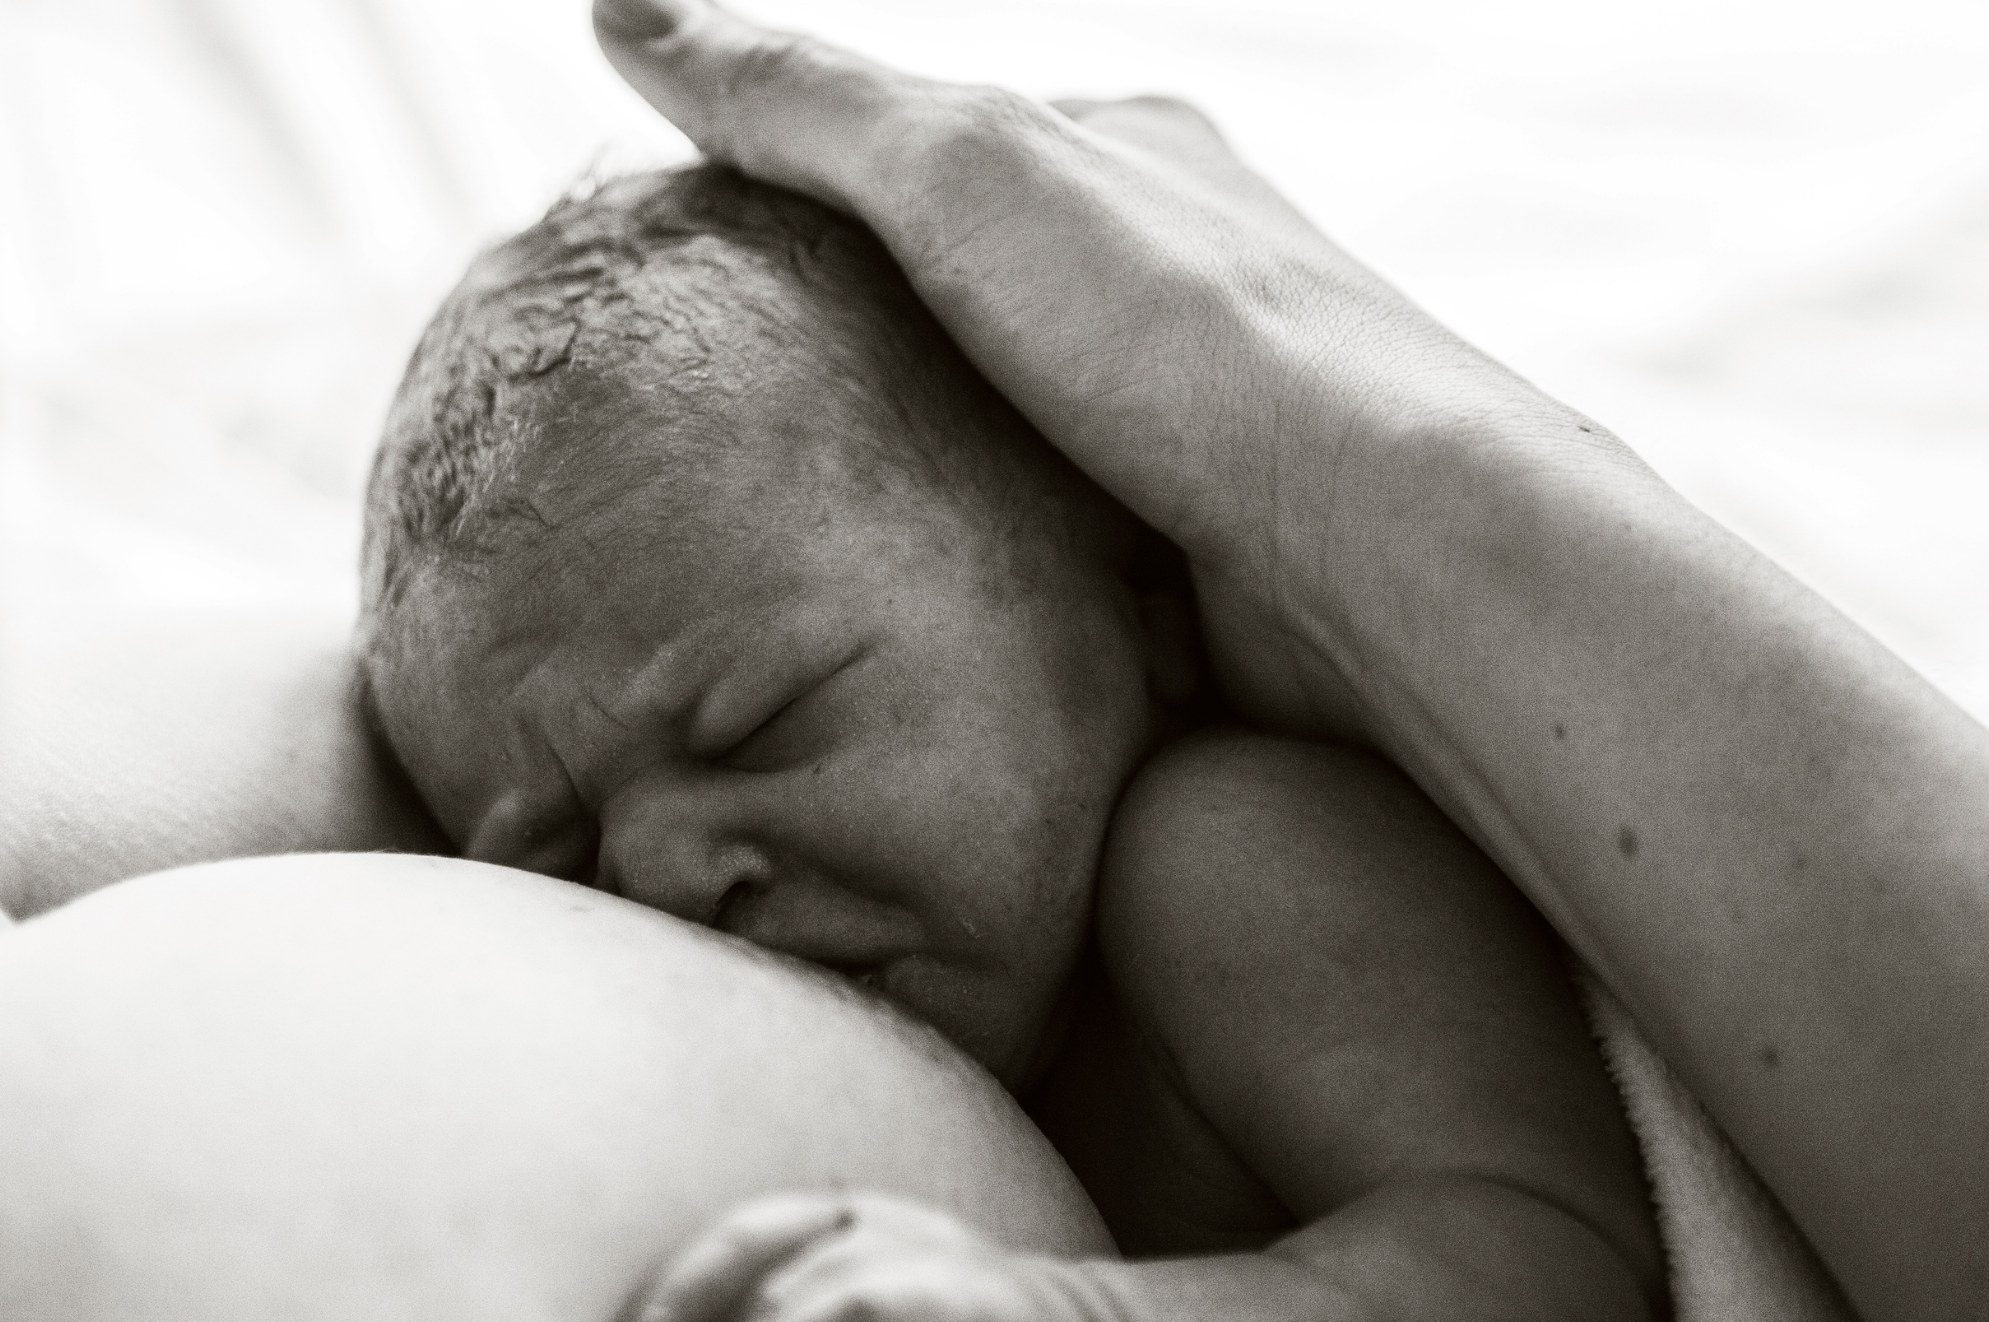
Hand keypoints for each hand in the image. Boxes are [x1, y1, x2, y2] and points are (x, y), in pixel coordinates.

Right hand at [588, 0, 1590, 739]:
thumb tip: (613, 11)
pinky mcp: (1188, 551)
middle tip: (715, 407)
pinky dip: (966, 555)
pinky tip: (901, 596)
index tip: (678, 259)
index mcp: (1121, 154)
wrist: (1375, 553)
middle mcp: (1165, 277)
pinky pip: (1040, 541)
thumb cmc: (1183, 338)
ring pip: (998, 427)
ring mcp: (1181, 421)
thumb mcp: (960, 169)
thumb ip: (797, 98)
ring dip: (905, 463)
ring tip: (781, 514)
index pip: (921, 145)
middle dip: (847, 340)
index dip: (790, 188)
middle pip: (961, 293)